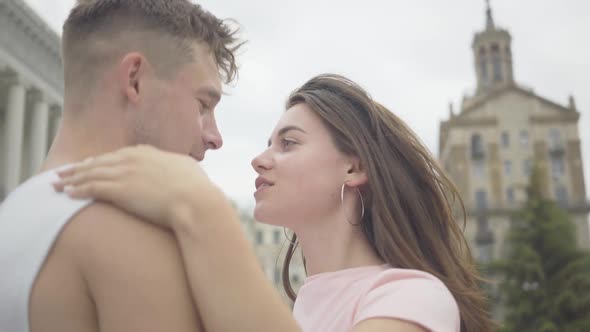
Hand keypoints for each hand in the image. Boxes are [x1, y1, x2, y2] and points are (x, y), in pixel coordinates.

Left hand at [53, 145, 222, 229]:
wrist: (196, 201)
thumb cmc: (197, 190)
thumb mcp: (189, 170)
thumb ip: (178, 167)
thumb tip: (184, 168)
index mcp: (149, 153)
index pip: (119, 155)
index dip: (103, 160)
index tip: (92, 164)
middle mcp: (133, 159)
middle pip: (99, 161)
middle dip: (80, 167)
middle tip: (64, 171)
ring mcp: (125, 173)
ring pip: (91, 173)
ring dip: (71, 178)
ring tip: (56, 182)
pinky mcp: (119, 190)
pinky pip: (91, 187)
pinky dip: (77, 189)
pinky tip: (67, 193)